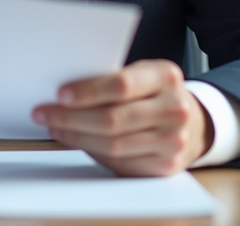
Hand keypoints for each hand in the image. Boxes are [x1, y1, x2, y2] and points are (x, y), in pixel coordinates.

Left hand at [31, 59, 212, 176]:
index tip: (60, 94)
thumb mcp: (144, 74)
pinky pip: (119, 163)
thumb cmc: (157, 93)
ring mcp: (172, 141)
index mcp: (166, 76)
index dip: (88, 91)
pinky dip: (93, 152)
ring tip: (54, 127)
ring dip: (76, 137)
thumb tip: (66, 91)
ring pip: (112, 145)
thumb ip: (114, 77)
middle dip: (71, 118)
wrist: (195, 123)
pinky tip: (77, 142)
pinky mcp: (165, 166)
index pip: (122, 85)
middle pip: (113, 120)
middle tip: (45, 113)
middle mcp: (174, 110)